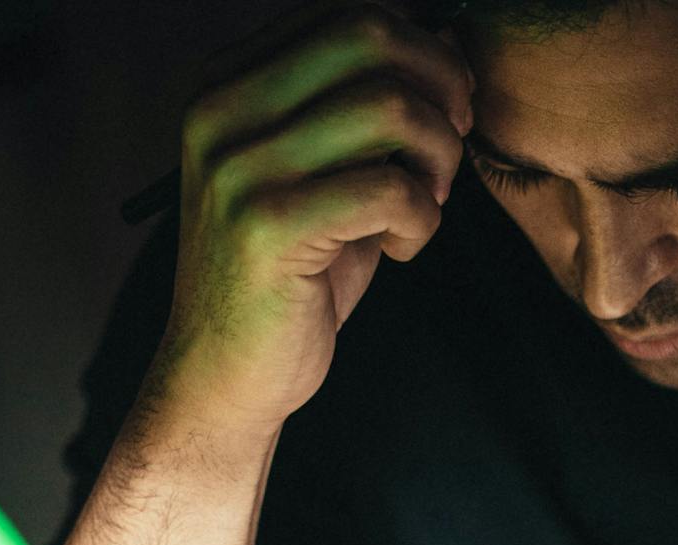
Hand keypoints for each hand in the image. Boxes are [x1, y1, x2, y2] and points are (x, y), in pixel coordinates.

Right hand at [148, 5, 472, 441]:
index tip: (449, 103)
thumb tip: (445, 45)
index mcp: (226, 84)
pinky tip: (404, 249)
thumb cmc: (286, 279)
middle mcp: (222, 112)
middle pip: (370, 38)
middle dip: (441, 87)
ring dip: (438, 160)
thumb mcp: (315, 177)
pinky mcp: (269, 228)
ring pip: (389, 108)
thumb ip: (359, 112)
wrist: (224, 376)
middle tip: (455, 146)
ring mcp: (240, 168)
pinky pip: (389, 189)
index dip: (420, 46)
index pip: (344, 13)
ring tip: (428, 206)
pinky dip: (423, 219)